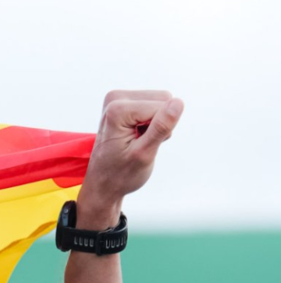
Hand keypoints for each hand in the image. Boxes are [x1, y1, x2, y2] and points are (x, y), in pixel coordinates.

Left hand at [78, 90, 182, 223]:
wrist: (103, 184)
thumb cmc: (121, 174)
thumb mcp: (144, 154)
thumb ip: (161, 127)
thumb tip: (178, 102)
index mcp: (117, 109)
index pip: (163, 106)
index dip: (160, 129)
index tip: (141, 144)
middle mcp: (115, 98)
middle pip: (163, 99)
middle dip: (159, 124)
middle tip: (140, 143)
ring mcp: (119, 98)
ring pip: (162, 101)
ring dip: (156, 124)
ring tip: (137, 141)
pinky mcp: (125, 102)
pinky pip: (155, 105)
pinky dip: (151, 123)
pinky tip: (136, 136)